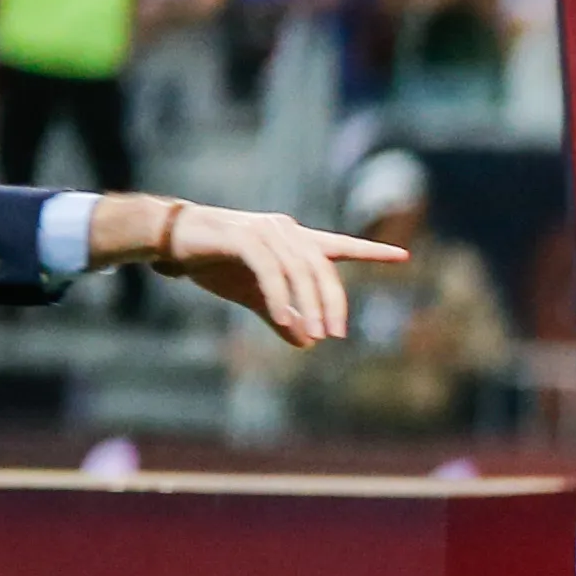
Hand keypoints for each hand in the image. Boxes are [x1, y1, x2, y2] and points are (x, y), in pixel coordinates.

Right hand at [97, 193, 406, 347]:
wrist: (172, 241)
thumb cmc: (216, 263)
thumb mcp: (255, 296)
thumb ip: (283, 317)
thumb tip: (308, 343)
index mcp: (295, 241)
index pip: (340, 246)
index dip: (371, 251)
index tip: (403, 257)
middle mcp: (287, 231)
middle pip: (323, 268)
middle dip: (333, 303)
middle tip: (336, 335)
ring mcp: (266, 231)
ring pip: (300, 270)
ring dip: (309, 305)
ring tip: (316, 334)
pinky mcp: (243, 237)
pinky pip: (270, 270)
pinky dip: (279, 296)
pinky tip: (282, 319)